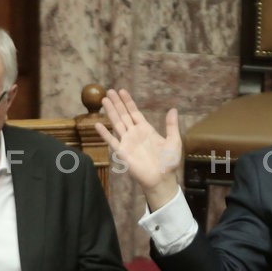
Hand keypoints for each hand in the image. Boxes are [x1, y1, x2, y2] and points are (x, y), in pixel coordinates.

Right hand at [95, 88, 182, 210]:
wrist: (162, 179)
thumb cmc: (169, 162)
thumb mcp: (174, 141)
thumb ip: (172, 126)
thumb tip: (173, 109)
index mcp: (146, 130)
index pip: (135, 113)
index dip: (128, 102)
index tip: (122, 91)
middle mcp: (135, 134)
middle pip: (123, 115)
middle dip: (117, 103)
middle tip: (110, 91)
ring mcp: (128, 142)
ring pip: (117, 124)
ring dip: (111, 112)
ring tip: (104, 100)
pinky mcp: (122, 153)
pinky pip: (112, 141)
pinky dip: (105, 133)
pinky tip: (98, 124)